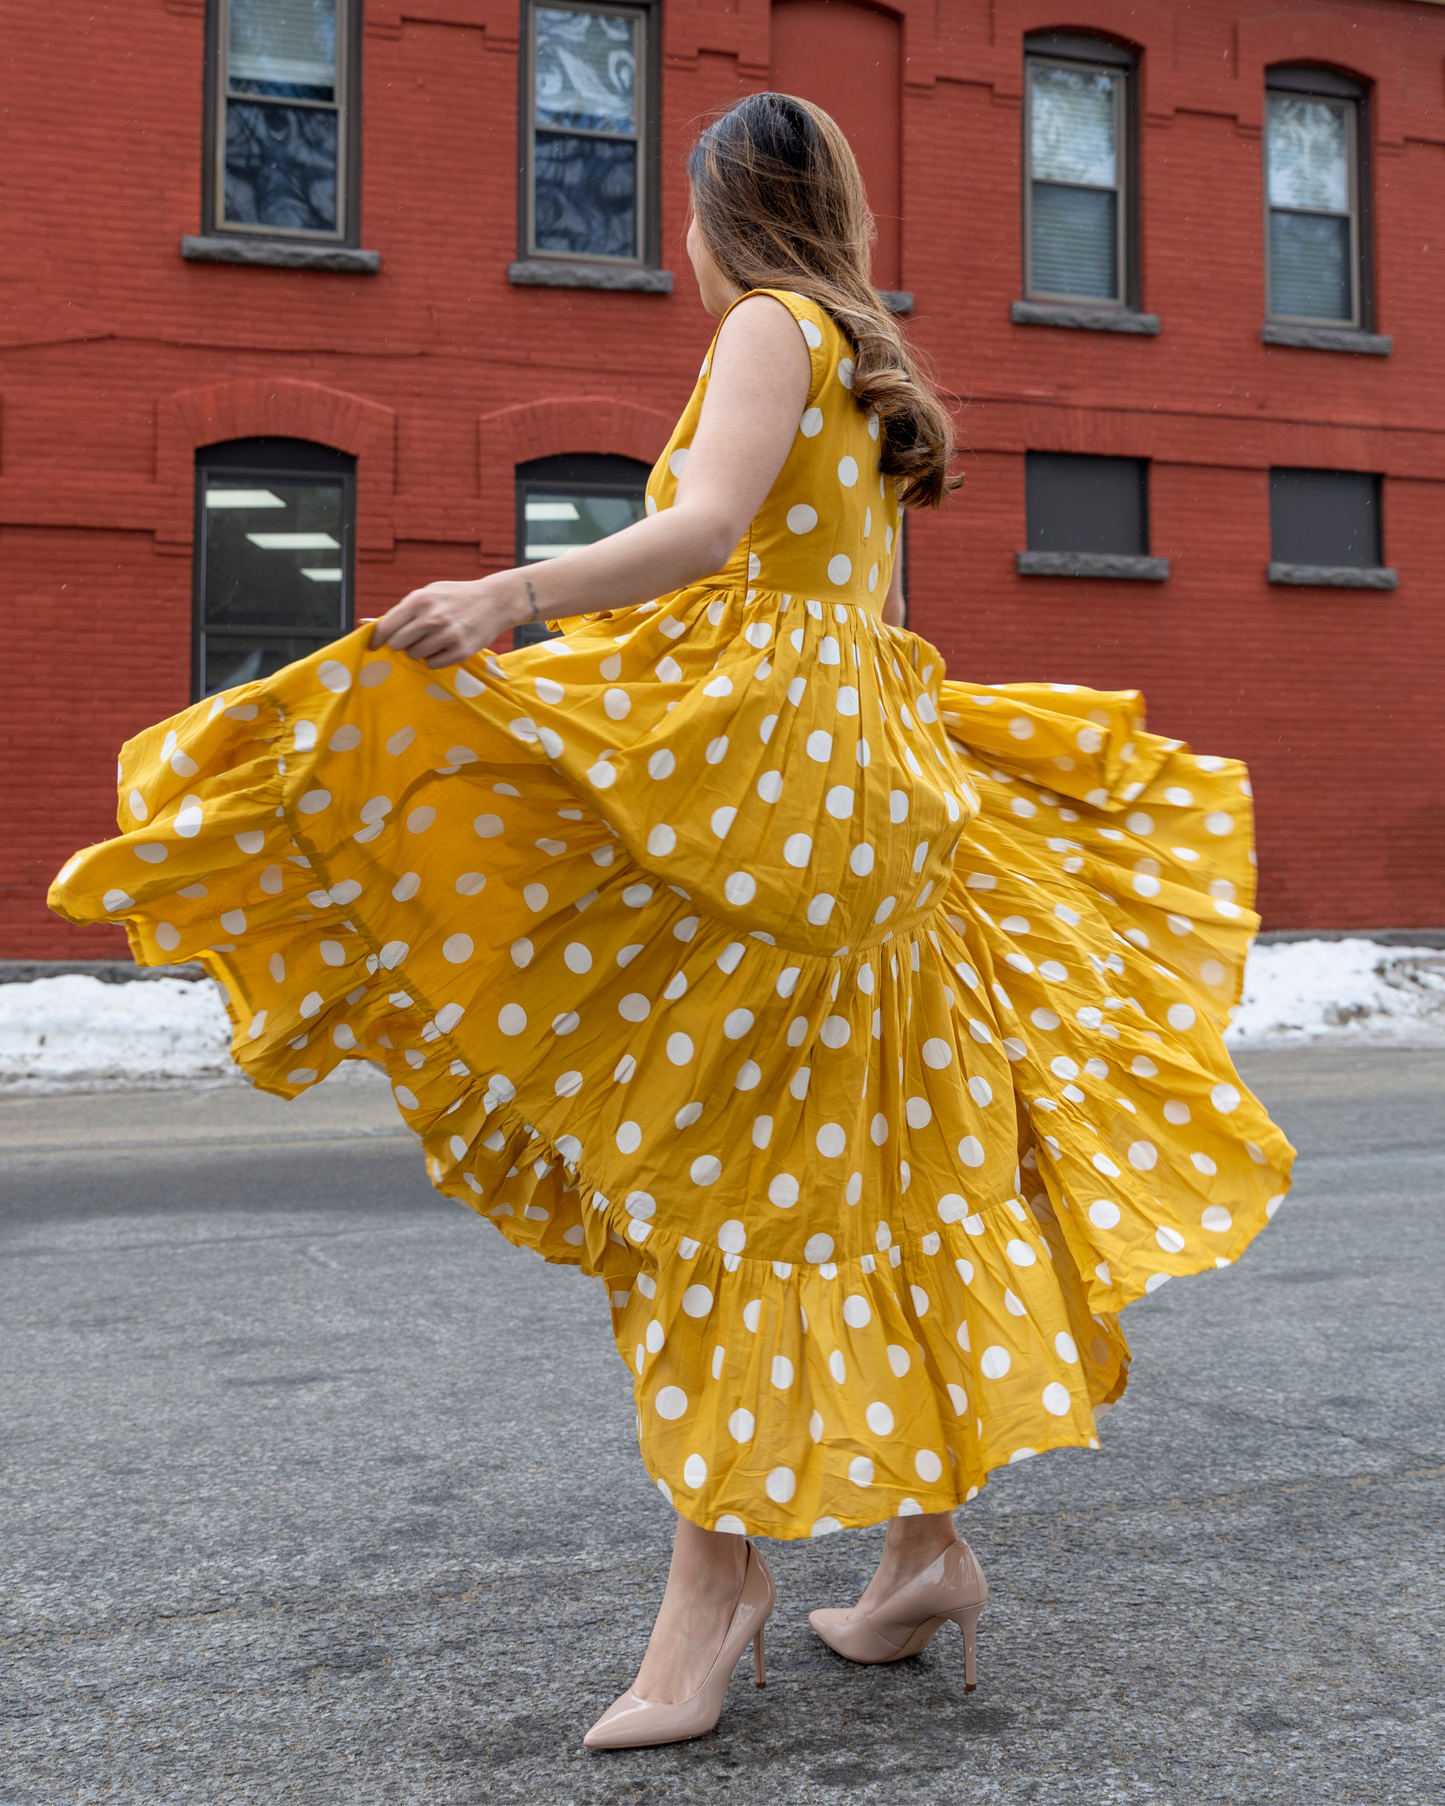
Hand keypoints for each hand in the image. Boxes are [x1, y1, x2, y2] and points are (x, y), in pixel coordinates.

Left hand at [369, 575, 533, 667]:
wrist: (495, 601)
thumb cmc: (456, 597)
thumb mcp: (430, 592)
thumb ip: (405, 609)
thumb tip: (375, 628)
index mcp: (419, 600)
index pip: (386, 628)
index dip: (378, 639)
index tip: (375, 646)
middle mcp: (432, 618)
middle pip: (397, 644)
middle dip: (402, 644)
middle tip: (413, 639)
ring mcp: (447, 636)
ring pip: (414, 655)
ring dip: (420, 651)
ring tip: (434, 640)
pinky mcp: (460, 651)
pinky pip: (433, 664)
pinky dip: (434, 659)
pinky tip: (444, 647)